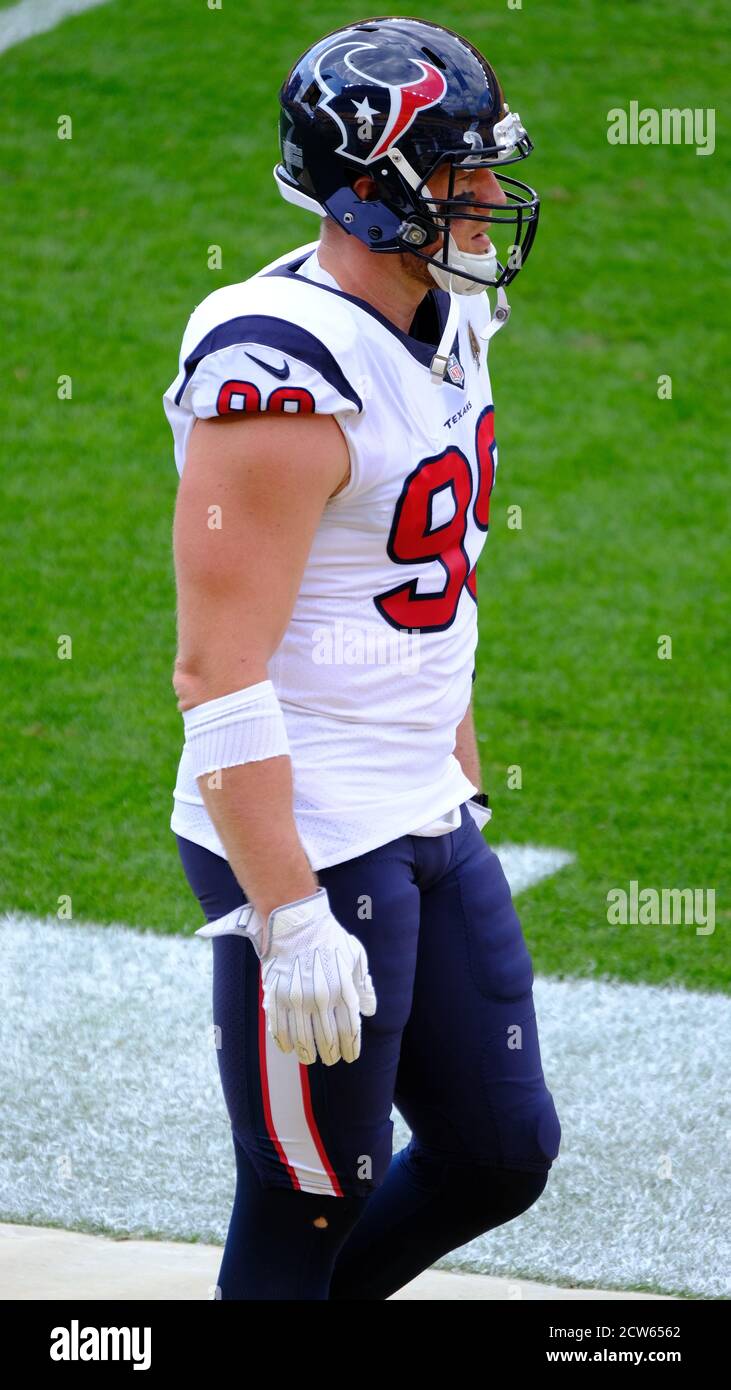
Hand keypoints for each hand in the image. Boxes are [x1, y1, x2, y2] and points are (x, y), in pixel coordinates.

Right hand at [195, 887, 376, 1065]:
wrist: (296, 920)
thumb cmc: (328, 937)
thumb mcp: (355, 957)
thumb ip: (363, 986)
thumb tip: (370, 1010)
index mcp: (343, 989)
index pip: (350, 1031)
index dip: (351, 1049)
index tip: (350, 1057)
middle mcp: (321, 998)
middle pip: (327, 1040)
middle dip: (331, 1055)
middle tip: (331, 1059)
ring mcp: (296, 999)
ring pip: (303, 1040)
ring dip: (309, 1054)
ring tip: (311, 1057)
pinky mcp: (276, 996)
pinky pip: (280, 1030)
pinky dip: (286, 1044)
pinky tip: (290, 1048)